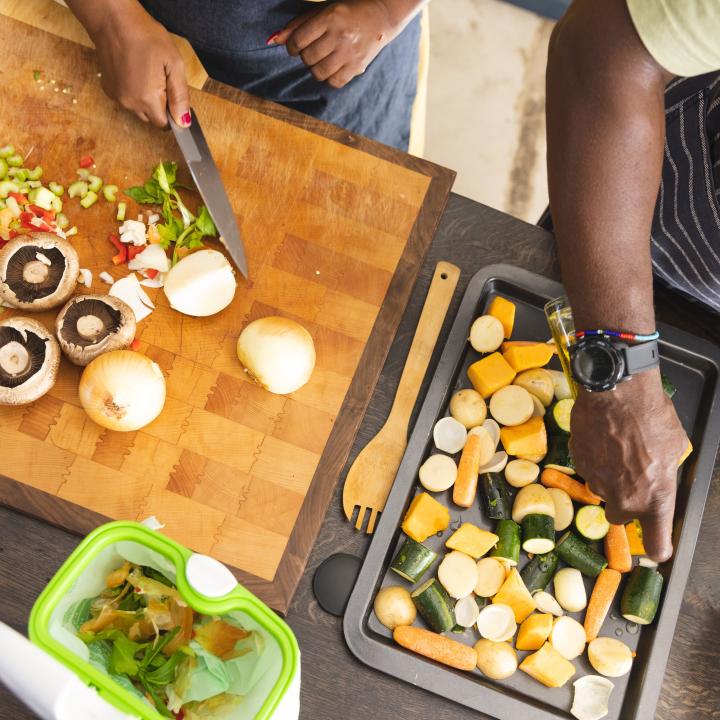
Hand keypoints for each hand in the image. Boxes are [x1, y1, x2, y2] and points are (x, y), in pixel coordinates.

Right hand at [88, 0, 189, 126]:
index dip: (171, 113)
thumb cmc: (146, 37)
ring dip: (145, 99)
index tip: (172, 95)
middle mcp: (129, 103)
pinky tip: (133, 72)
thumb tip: (183, 122)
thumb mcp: (174, 64)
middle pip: (150, 118)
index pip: (164, 124)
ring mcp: (116, 97)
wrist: (113, 20)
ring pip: (138, 110)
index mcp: (147, 100)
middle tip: (160, 80)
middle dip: (159, 106)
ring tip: (146, 73)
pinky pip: (126, 99)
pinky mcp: (108, 89)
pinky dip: (132, 92)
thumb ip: (180, 96)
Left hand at [270, 0, 402, 87]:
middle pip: (307, 58)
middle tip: (312, 51)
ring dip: (315, 69)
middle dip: (304, 56)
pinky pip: (334, 82)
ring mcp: (350, 53)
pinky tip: (332, 68)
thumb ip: (298, 24)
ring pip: (318, 72)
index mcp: (330, 17)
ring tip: (321, 60)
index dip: (291, 47)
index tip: (294, 47)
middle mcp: (340, 35)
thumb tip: (272, 40)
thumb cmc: (347, 11)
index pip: (298, 40)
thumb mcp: (323, 11)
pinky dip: (328, 78)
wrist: (382, 15)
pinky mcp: (358, 66)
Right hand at [569, 368, 687, 561]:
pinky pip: (588, 469)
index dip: (657, 547)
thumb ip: (665, 471)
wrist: (615, 391)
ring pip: (602, 489)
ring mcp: (597, 481)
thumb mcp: (674, 447)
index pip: (657, 543)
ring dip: (609, 476)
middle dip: (623, 504)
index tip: (656, 544)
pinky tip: (604, 439)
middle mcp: (624, 497)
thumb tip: (659, 474)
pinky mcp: (578, 463)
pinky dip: (595, 459)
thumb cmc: (651, 415)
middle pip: (619, 517)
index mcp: (655, 497)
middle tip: (630, 479)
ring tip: (617, 448)